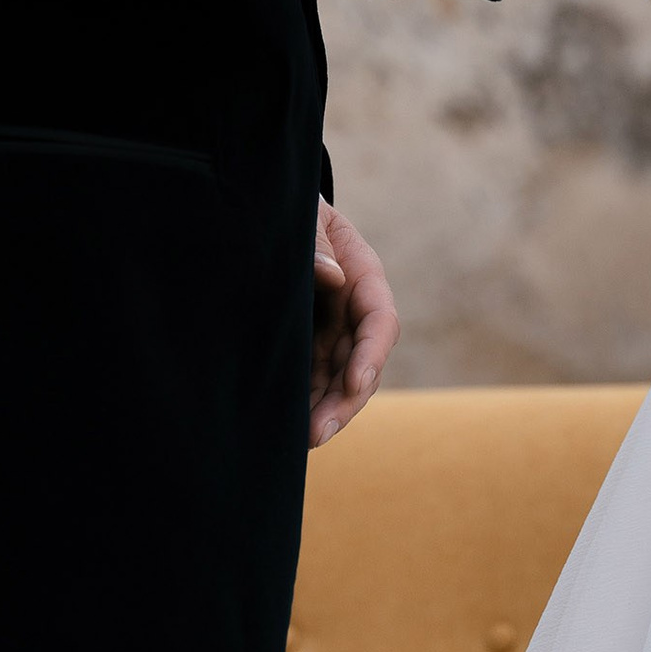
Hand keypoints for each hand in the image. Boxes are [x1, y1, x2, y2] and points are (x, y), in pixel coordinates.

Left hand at [311, 198, 399, 445]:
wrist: (271, 217)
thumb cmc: (292, 211)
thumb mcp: (305, 216)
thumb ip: (317, 240)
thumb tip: (330, 276)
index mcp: (363, 275)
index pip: (379, 321)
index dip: (370, 355)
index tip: (353, 383)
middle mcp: (353, 311)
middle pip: (362, 363)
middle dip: (345, 400)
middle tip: (318, 432)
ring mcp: (331, 331)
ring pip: (338, 380)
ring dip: (326, 412)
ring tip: (302, 441)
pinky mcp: (306, 345)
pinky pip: (313, 379)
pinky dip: (306, 404)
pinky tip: (289, 429)